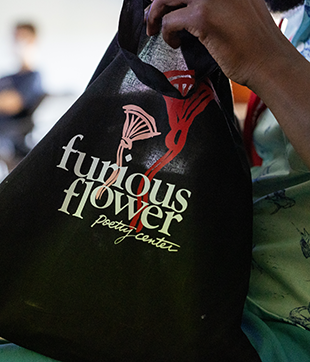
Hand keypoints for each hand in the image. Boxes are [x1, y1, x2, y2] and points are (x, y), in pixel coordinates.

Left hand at [145, 0, 284, 86]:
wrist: (267, 61)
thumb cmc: (254, 43)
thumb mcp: (239, 9)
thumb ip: (217, 3)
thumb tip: (191, 7)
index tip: (166, 6)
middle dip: (158, 2)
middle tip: (151, 17)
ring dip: (154, 14)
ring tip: (153, 29)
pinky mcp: (203, 18)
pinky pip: (170, 22)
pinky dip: (166, 34)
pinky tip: (173, 44)